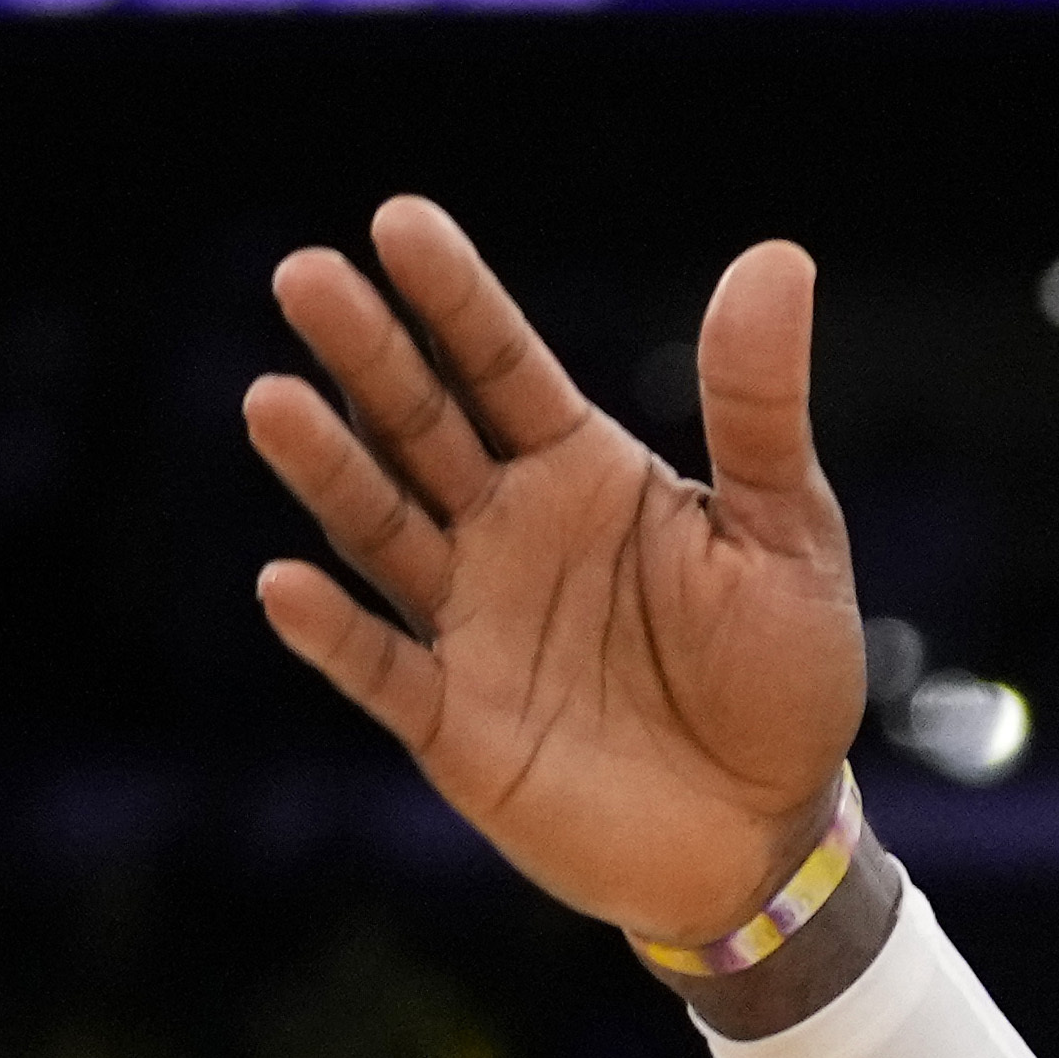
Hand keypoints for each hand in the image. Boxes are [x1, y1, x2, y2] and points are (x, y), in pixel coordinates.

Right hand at [243, 200, 872, 950]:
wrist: (770, 834)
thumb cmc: (782, 676)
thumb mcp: (787, 532)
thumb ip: (758, 407)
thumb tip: (778, 256)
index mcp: (578, 468)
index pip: (498, 363)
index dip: (451, 298)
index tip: (398, 223)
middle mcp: (503, 529)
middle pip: (418, 424)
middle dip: (366, 356)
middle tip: (306, 277)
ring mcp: (468, 623)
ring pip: (380, 528)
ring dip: (328, 469)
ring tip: (271, 400)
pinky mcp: (454, 723)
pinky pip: (381, 670)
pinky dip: (334, 633)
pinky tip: (286, 584)